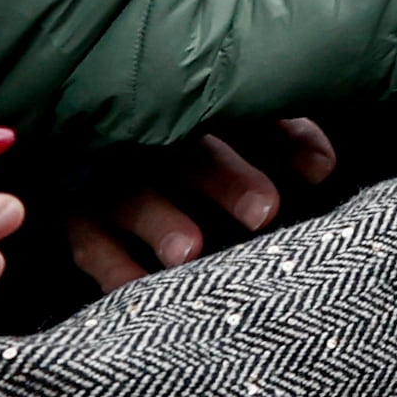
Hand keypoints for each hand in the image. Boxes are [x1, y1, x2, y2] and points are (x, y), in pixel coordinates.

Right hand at [59, 119, 335, 295]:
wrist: (75, 159)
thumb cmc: (193, 153)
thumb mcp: (237, 131)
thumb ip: (280, 137)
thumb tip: (322, 165)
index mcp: (198, 109)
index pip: (246, 115)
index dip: (286, 138)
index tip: (320, 170)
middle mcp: (151, 137)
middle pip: (189, 152)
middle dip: (226, 179)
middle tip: (264, 211)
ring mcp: (106, 175)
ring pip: (133, 193)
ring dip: (161, 221)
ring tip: (189, 250)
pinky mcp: (74, 215)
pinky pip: (88, 239)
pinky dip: (112, 264)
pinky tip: (135, 286)